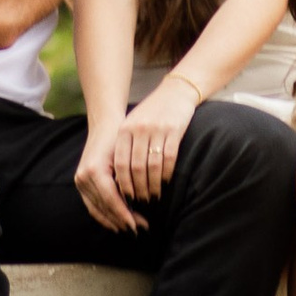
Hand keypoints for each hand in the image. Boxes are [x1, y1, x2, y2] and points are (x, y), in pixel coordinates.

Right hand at [74, 124, 139, 233]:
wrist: (104, 124)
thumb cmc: (119, 138)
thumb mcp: (126, 157)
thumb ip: (129, 180)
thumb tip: (139, 203)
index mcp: (94, 170)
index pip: (111, 200)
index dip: (124, 215)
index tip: (139, 226)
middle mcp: (83, 177)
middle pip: (104, 207)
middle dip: (123, 220)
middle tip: (142, 227)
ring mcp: (80, 181)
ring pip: (97, 210)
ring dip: (114, 221)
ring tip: (132, 227)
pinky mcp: (80, 183)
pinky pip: (92, 205)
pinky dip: (104, 216)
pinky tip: (117, 223)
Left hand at [110, 75, 197, 206]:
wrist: (175, 92)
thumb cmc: (151, 114)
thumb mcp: (133, 125)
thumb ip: (126, 148)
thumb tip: (120, 181)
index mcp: (125, 129)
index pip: (120, 163)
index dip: (123, 184)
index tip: (126, 198)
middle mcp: (139, 129)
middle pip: (136, 168)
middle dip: (139, 189)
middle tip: (142, 202)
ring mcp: (156, 129)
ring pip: (153, 166)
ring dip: (153, 185)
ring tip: (154, 196)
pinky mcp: (174, 130)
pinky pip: (169, 158)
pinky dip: (167, 174)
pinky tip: (166, 182)